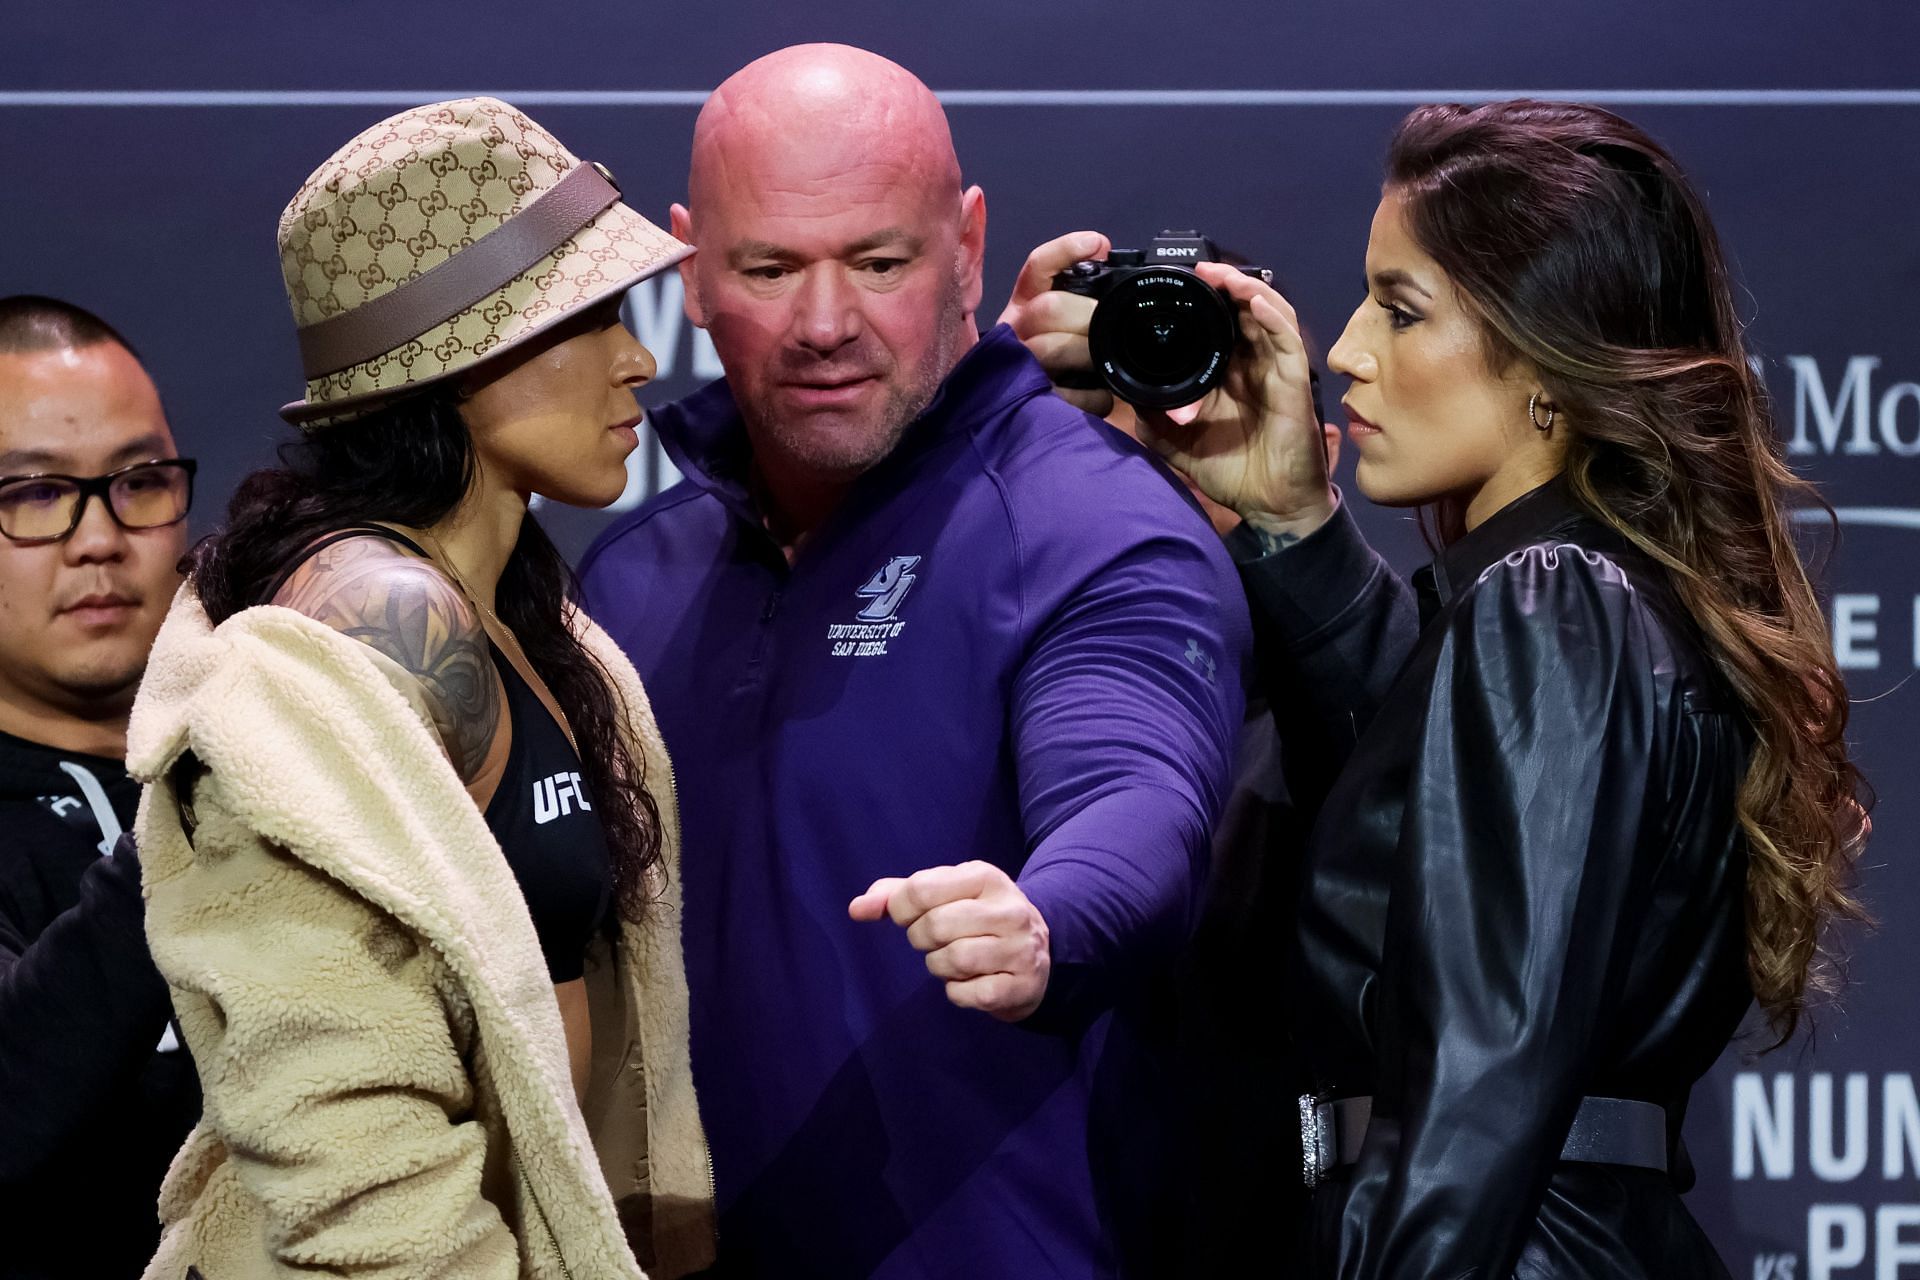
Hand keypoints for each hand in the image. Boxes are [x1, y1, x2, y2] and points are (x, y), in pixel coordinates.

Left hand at [848, 861, 1050, 1021]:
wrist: (1039, 954)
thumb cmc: (977, 918)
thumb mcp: (945, 894)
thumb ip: (897, 895)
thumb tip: (857, 908)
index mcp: (985, 877)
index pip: (921, 889)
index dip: (900, 909)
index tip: (908, 916)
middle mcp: (1008, 909)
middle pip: (934, 925)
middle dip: (921, 939)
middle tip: (933, 941)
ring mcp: (1019, 948)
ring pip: (953, 960)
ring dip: (938, 967)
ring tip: (951, 961)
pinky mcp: (1021, 985)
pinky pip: (968, 994)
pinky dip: (957, 993)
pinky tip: (969, 983)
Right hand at [998, 231, 1113, 416]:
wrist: (1031, 417)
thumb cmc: (1064, 363)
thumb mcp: (1070, 323)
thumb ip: (1084, 292)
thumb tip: (1104, 254)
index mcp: (1026, 304)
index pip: (1038, 268)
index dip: (1064, 252)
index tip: (1097, 244)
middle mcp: (1015, 330)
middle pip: (1047, 308)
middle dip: (1087, 315)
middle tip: (1115, 326)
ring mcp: (1018, 366)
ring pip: (1048, 348)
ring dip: (1085, 353)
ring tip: (1107, 362)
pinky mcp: (1028, 402)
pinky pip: (1061, 394)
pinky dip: (1089, 396)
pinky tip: (1103, 397)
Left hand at [1134, 262, 1335, 537]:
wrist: (1269, 507)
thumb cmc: (1231, 472)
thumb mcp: (1176, 442)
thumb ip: (1154, 415)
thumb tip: (1125, 391)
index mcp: (1228, 372)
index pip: (1217, 324)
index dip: (1201, 300)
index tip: (1173, 284)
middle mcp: (1253, 364)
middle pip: (1243, 309)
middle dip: (1222, 284)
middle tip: (1196, 268)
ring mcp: (1276, 369)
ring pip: (1268, 314)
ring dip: (1246, 290)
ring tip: (1220, 275)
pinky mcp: (1295, 382)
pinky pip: (1287, 341)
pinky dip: (1272, 317)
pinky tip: (1254, 303)